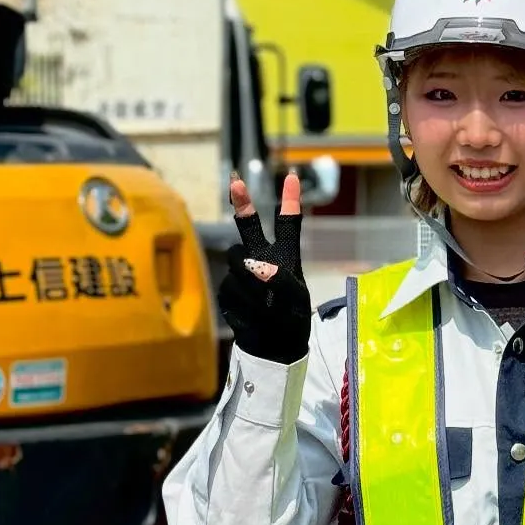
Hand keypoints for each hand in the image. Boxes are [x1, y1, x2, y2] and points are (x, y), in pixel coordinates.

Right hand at [219, 171, 311, 363]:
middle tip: (236, 181)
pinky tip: (253, 315)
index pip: (288, 225)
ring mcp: (241, 274)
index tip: (293, 177)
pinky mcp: (227, 290)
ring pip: (238, 265)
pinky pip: (230, 288)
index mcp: (285, 256)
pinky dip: (244, 302)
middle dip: (243, 203)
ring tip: (266, 306)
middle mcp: (261, 258)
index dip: (290, 201)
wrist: (272, 347)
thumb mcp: (297, 301)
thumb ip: (281, 280)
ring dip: (251, 284)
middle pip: (249, 227)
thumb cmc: (291, 321)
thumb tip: (256, 267)